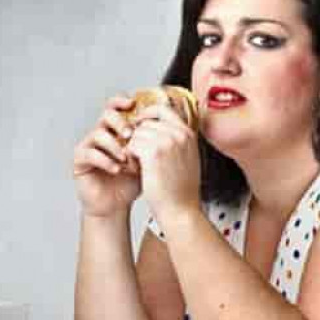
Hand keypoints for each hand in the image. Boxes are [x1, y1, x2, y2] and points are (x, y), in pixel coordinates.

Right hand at [73, 96, 141, 216]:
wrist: (116, 205)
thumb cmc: (131, 182)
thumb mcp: (146, 160)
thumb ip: (153, 143)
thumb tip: (170, 126)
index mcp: (117, 130)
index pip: (116, 107)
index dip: (122, 101)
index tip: (134, 104)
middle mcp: (101, 134)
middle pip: (107, 115)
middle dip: (121, 123)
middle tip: (131, 134)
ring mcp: (88, 145)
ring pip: (98, 133)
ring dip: (115, 145)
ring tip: (126, 160)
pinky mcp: (80, 160)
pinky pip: (89, 153)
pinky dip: (105, 160)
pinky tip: (116, 169)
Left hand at [125, 104, 200, 222]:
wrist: (181, 210)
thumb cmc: (182, 190)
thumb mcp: (187, 158)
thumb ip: (177, 140)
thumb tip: (160, 128)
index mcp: (188, 134)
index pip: (164, 109)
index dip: (148, 114)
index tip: (139, 123)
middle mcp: (179, 134)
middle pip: (146, 123)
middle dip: (139, 138)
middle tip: (142, 158)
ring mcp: (166, 141)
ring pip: (136, 134)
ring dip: (134, 150)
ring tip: (142, 167)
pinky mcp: (153, 152)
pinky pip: (131, 145)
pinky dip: (130, 158)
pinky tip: (139, 171)